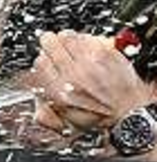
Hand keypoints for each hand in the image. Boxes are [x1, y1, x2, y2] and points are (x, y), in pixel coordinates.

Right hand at [30, 31, 154, 132]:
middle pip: (52, 44)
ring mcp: (90, 62)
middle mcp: (73, 75)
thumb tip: (35, 99)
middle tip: (51, 42)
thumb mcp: (65, 124)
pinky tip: (84, 43)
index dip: (41, 59)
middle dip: (49, 42)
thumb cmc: (98, 117)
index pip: (40, 63)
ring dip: (65, 37)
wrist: (127, 112)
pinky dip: (83, 38)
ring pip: (68, 37)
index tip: (44, 60)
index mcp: (59, 92)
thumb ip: (44, 114)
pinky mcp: (106, 53)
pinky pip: (88, 37)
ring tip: (65, 40)